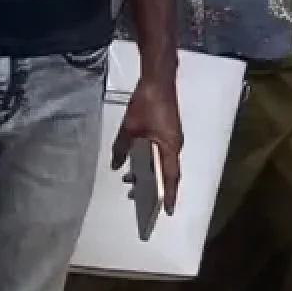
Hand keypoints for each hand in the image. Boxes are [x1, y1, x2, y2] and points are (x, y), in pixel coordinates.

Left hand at [113, 69, 183, 213]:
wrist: (158, 80)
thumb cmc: (148, 104)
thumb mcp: (130, 128)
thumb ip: (122, 148)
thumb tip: (116, 166)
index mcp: (170, 147)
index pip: (172, 177)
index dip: (170, 195)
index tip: (169, 211)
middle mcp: (175, 144)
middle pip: (167, 171)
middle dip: (153, 186)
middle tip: (134, 195)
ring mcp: (173, 136)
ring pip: (163, 160)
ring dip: (150, 171)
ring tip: (130, 177)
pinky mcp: (168, 128)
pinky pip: (161, 151)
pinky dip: (150, 159)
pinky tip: (136, 157)